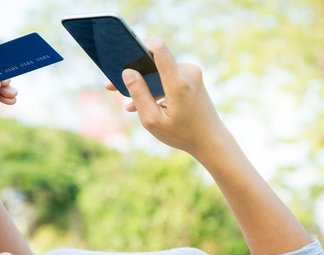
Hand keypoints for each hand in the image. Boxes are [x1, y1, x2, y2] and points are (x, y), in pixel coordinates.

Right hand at [105, 40, 229, 157]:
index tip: (122, 51)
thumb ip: (138, 94)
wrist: (211, 140)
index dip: (139, 44)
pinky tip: (140, 104)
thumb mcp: (153, 120)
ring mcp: (191, 74)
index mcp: (178, 82)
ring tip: (125, 100)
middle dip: (133, 72)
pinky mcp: (191, 78)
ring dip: (143, 83)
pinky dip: (154, 87)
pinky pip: (167, 77)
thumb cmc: (182, 134)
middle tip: (112, 86)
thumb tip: (127, 72)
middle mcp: (187, 72)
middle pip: (154, 61)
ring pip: (159, 70)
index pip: (158, 48)